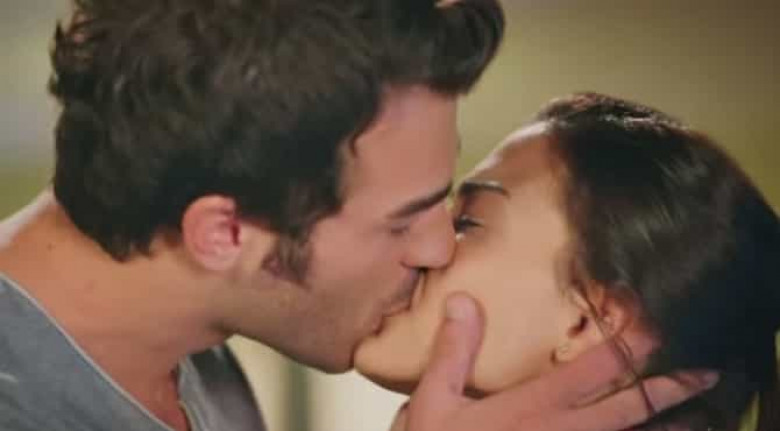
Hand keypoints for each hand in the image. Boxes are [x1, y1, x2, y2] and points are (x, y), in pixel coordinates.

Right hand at [394, 292, 717, 430]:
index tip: (650, 319)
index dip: (629, 341)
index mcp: (536, 406)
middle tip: (705, 373)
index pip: (597, 367)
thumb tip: (464, 300)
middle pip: (631, 406)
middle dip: (670, 387)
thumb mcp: (435, 402)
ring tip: (701, 419)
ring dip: (668, 429)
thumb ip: (454, 351)